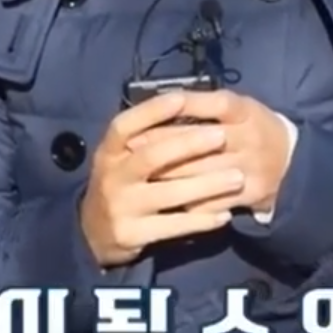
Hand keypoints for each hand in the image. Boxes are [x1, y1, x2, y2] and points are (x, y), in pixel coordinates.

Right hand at [78, 92, 245, 267]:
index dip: (151, 111)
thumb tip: (184, 106)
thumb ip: (146, 138)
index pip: (125, 125)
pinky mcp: (132, 234)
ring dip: (206, 185)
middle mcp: (112, 176)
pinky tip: (225, 214)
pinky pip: (173, 225)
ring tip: (237, 177)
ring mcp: (120, 207)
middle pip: (150, 157)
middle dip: (188, 145)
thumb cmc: (121, 184)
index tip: (181, 99)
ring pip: (168, 193)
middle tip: (222, 136)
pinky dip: (201, 220)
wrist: (95, 232)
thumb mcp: (122, 158)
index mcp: (109, 151)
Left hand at [133, 90, 291, 214]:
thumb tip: (159, 106)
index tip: (152, 112)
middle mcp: (250, 136)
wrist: (293, 160)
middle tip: (132, 148)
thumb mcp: (237, 108)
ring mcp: (252, 166)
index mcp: (245, 110)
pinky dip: (190, 203)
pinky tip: (168, 204)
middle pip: (201, 140)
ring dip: (169, 176)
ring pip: (203, 173)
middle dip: (162, 146)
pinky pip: (215, 200)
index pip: (214, 104)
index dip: (184, 106)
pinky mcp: (253, 192)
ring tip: (142, 177)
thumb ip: (204, 107)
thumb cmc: (252, 128)